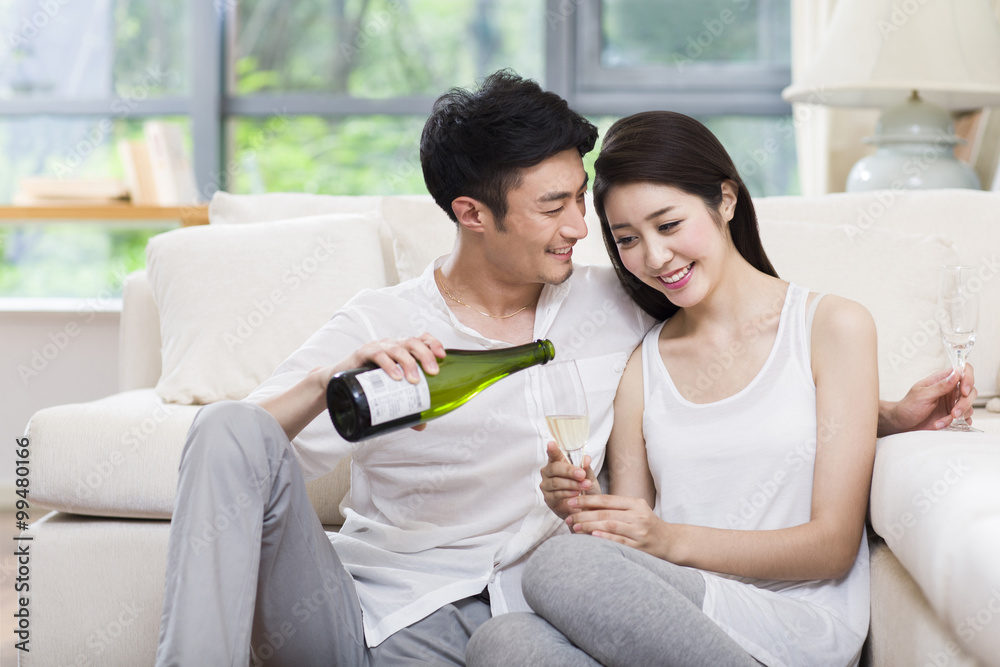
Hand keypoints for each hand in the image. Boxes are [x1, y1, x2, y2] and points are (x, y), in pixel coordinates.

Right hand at [309, 333, 445, 430]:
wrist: (337, 384)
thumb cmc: (368, 385)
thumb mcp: (389, 394)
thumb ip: (406, 407)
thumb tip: (422, 425)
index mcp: (402, 350)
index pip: (421, 339)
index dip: (433, 343)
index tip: (443, 356)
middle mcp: (392, 345)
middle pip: (413, 342)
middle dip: (426, 355)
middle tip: (433, 373)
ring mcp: (377, 347)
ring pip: (398, 348)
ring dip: (409, 362)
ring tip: (415, 380)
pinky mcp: (362, 353)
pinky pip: (377, 354)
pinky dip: (388, 365)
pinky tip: (395, 377)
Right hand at [540, 442, 598, 518]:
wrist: (585, 508)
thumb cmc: (584, 489)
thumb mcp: (589, 477)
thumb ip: (586, 468)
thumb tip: (586, 458)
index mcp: (558, 463)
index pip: (553, 454)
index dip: (552, 449)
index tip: (552, 444)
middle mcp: (549, 472)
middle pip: (554, 468)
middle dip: (569, 471)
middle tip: (581, 474)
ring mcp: (546, 485)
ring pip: (556, 482)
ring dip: (572, 484)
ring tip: (584, 486)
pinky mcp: (548, 498)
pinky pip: (556, 494)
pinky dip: (567, 493)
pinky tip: (576, 494)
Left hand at [565, 494, 671, 559]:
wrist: (670, 542)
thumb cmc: (647, 525)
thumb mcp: (636, 510)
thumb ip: (616, 507)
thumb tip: (587, 504)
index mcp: (635, 503)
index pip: (606, 499)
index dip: (586, 500)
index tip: (570, 502)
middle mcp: (638, 515)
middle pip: (605, 513)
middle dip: (583, 514)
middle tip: (568, 517)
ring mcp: (640, 531)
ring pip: (610, 525)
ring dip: (589, 526)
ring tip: (574, 526)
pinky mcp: (640, 546)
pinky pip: (619, 540)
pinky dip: (604, 538)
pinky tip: (592, 536)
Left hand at [882, 363, 977, 435]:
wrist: (901, 423)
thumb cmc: (908, 407)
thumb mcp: (922, 395)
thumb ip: (941, 386)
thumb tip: (957, 373)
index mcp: (941, 380)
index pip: (963, 371)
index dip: (968, 378)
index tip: (964, 392)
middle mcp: (949, 390)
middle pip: (970, 390)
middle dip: (964, 403)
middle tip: (953, 413)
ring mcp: (952, 402)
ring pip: (969, 405)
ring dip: (959, 415)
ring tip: (941, 422)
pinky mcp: (952, 415)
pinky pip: (965, 417)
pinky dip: (960, 422)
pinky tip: (948, 425)